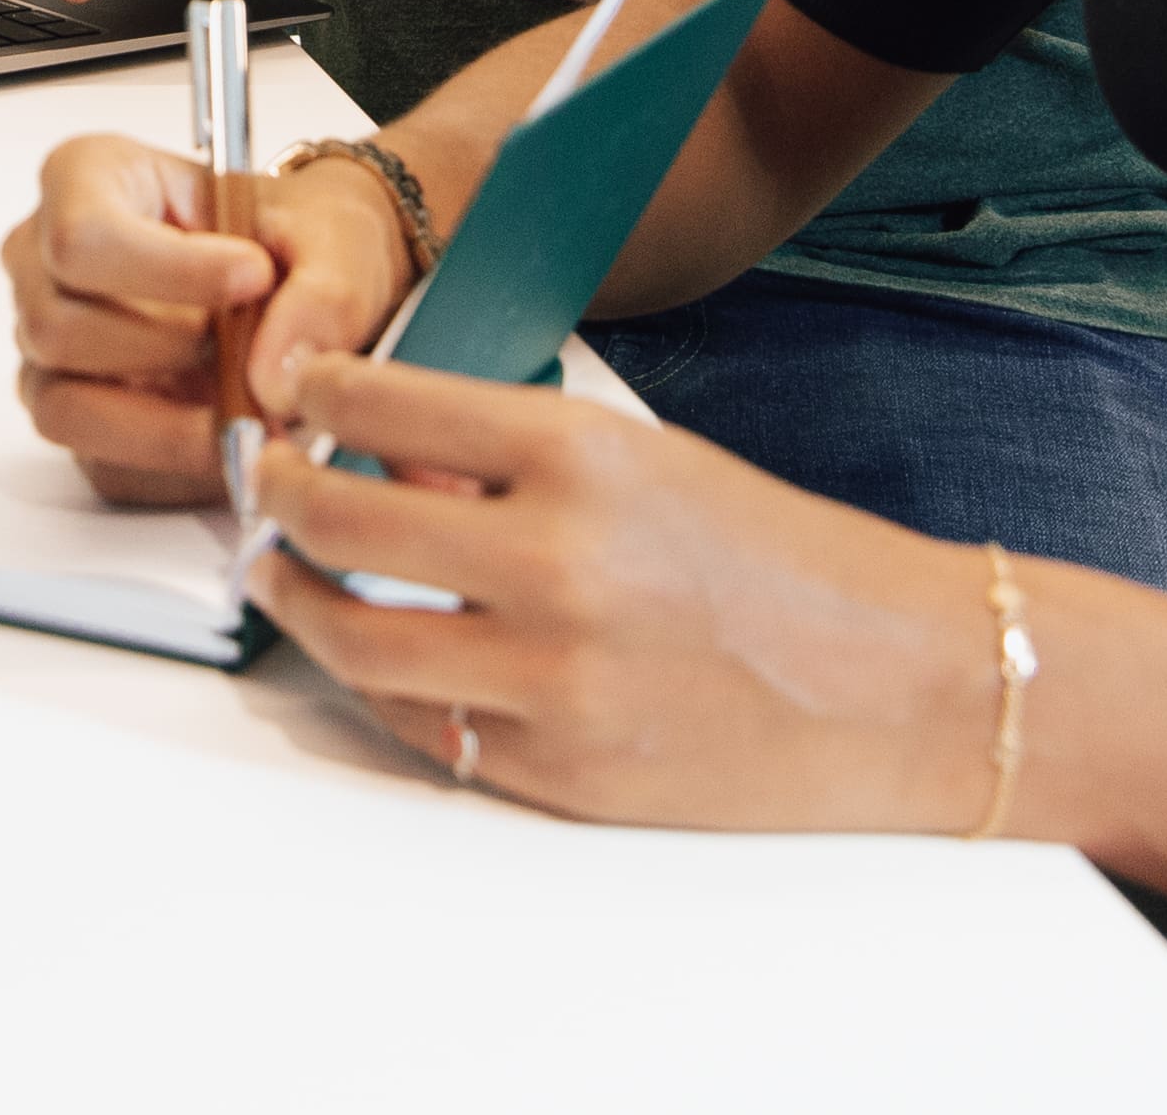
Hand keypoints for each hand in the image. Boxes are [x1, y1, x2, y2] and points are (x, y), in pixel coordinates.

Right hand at [0, 130, 413, 504]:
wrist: (306, 289)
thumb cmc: (298, 241)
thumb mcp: (336, 240)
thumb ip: (323, 296)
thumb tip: (275, 378)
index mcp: (86, 177)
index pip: (83, 234)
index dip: (166, 271)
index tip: (254, 277)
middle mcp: (43, 260)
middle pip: (59, 326)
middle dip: (170, 352)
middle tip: (253, 353)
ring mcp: (45, 345)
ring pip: (64, 406)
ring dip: (170, 423)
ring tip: (249, 408)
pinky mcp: (72, 416)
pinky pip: (101, 465)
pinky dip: (174, 466)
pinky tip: (229, 432)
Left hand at [243, 354, 999, 830]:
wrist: (903, 686)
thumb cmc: (780, 561)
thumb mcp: (642, 461)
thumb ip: (504, 458)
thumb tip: (373, 454)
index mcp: (583, 458)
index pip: (383, 404)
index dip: (313, 395)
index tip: (291, 394)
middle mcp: (558, 563)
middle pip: (337, 523)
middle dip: (277, 495)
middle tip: (263, 482)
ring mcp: (554, 679)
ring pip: (353, 643)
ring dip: (295, 600)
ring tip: (282, 573)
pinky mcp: (559, 771)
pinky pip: (421, 728)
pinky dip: (380, 687)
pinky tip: (371, 653)